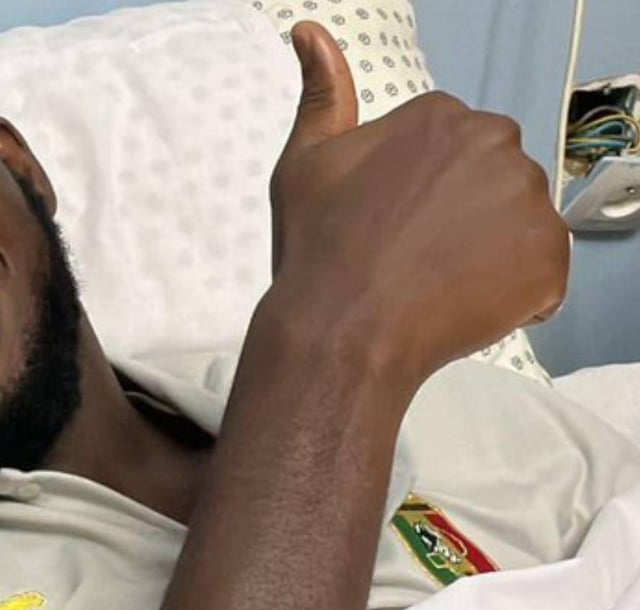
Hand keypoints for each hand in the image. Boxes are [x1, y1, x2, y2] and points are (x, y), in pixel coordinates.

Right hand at [264, 22, 568, 384]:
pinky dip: (511, 294)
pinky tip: (460, 302)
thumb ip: (323, 93)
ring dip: (488, 251)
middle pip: (491, 180)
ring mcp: (529, 204)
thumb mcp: (306, 160)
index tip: (390, 218)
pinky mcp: (549, 261)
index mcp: (442, 117)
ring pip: (517, 225)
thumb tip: (310, 33)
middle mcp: (498, 146)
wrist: (341, 329)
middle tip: (411, 252)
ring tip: (433, 279)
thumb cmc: (319, 246)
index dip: (419, 189)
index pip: (451, 149)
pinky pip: (540, 275)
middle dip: (462, 212)